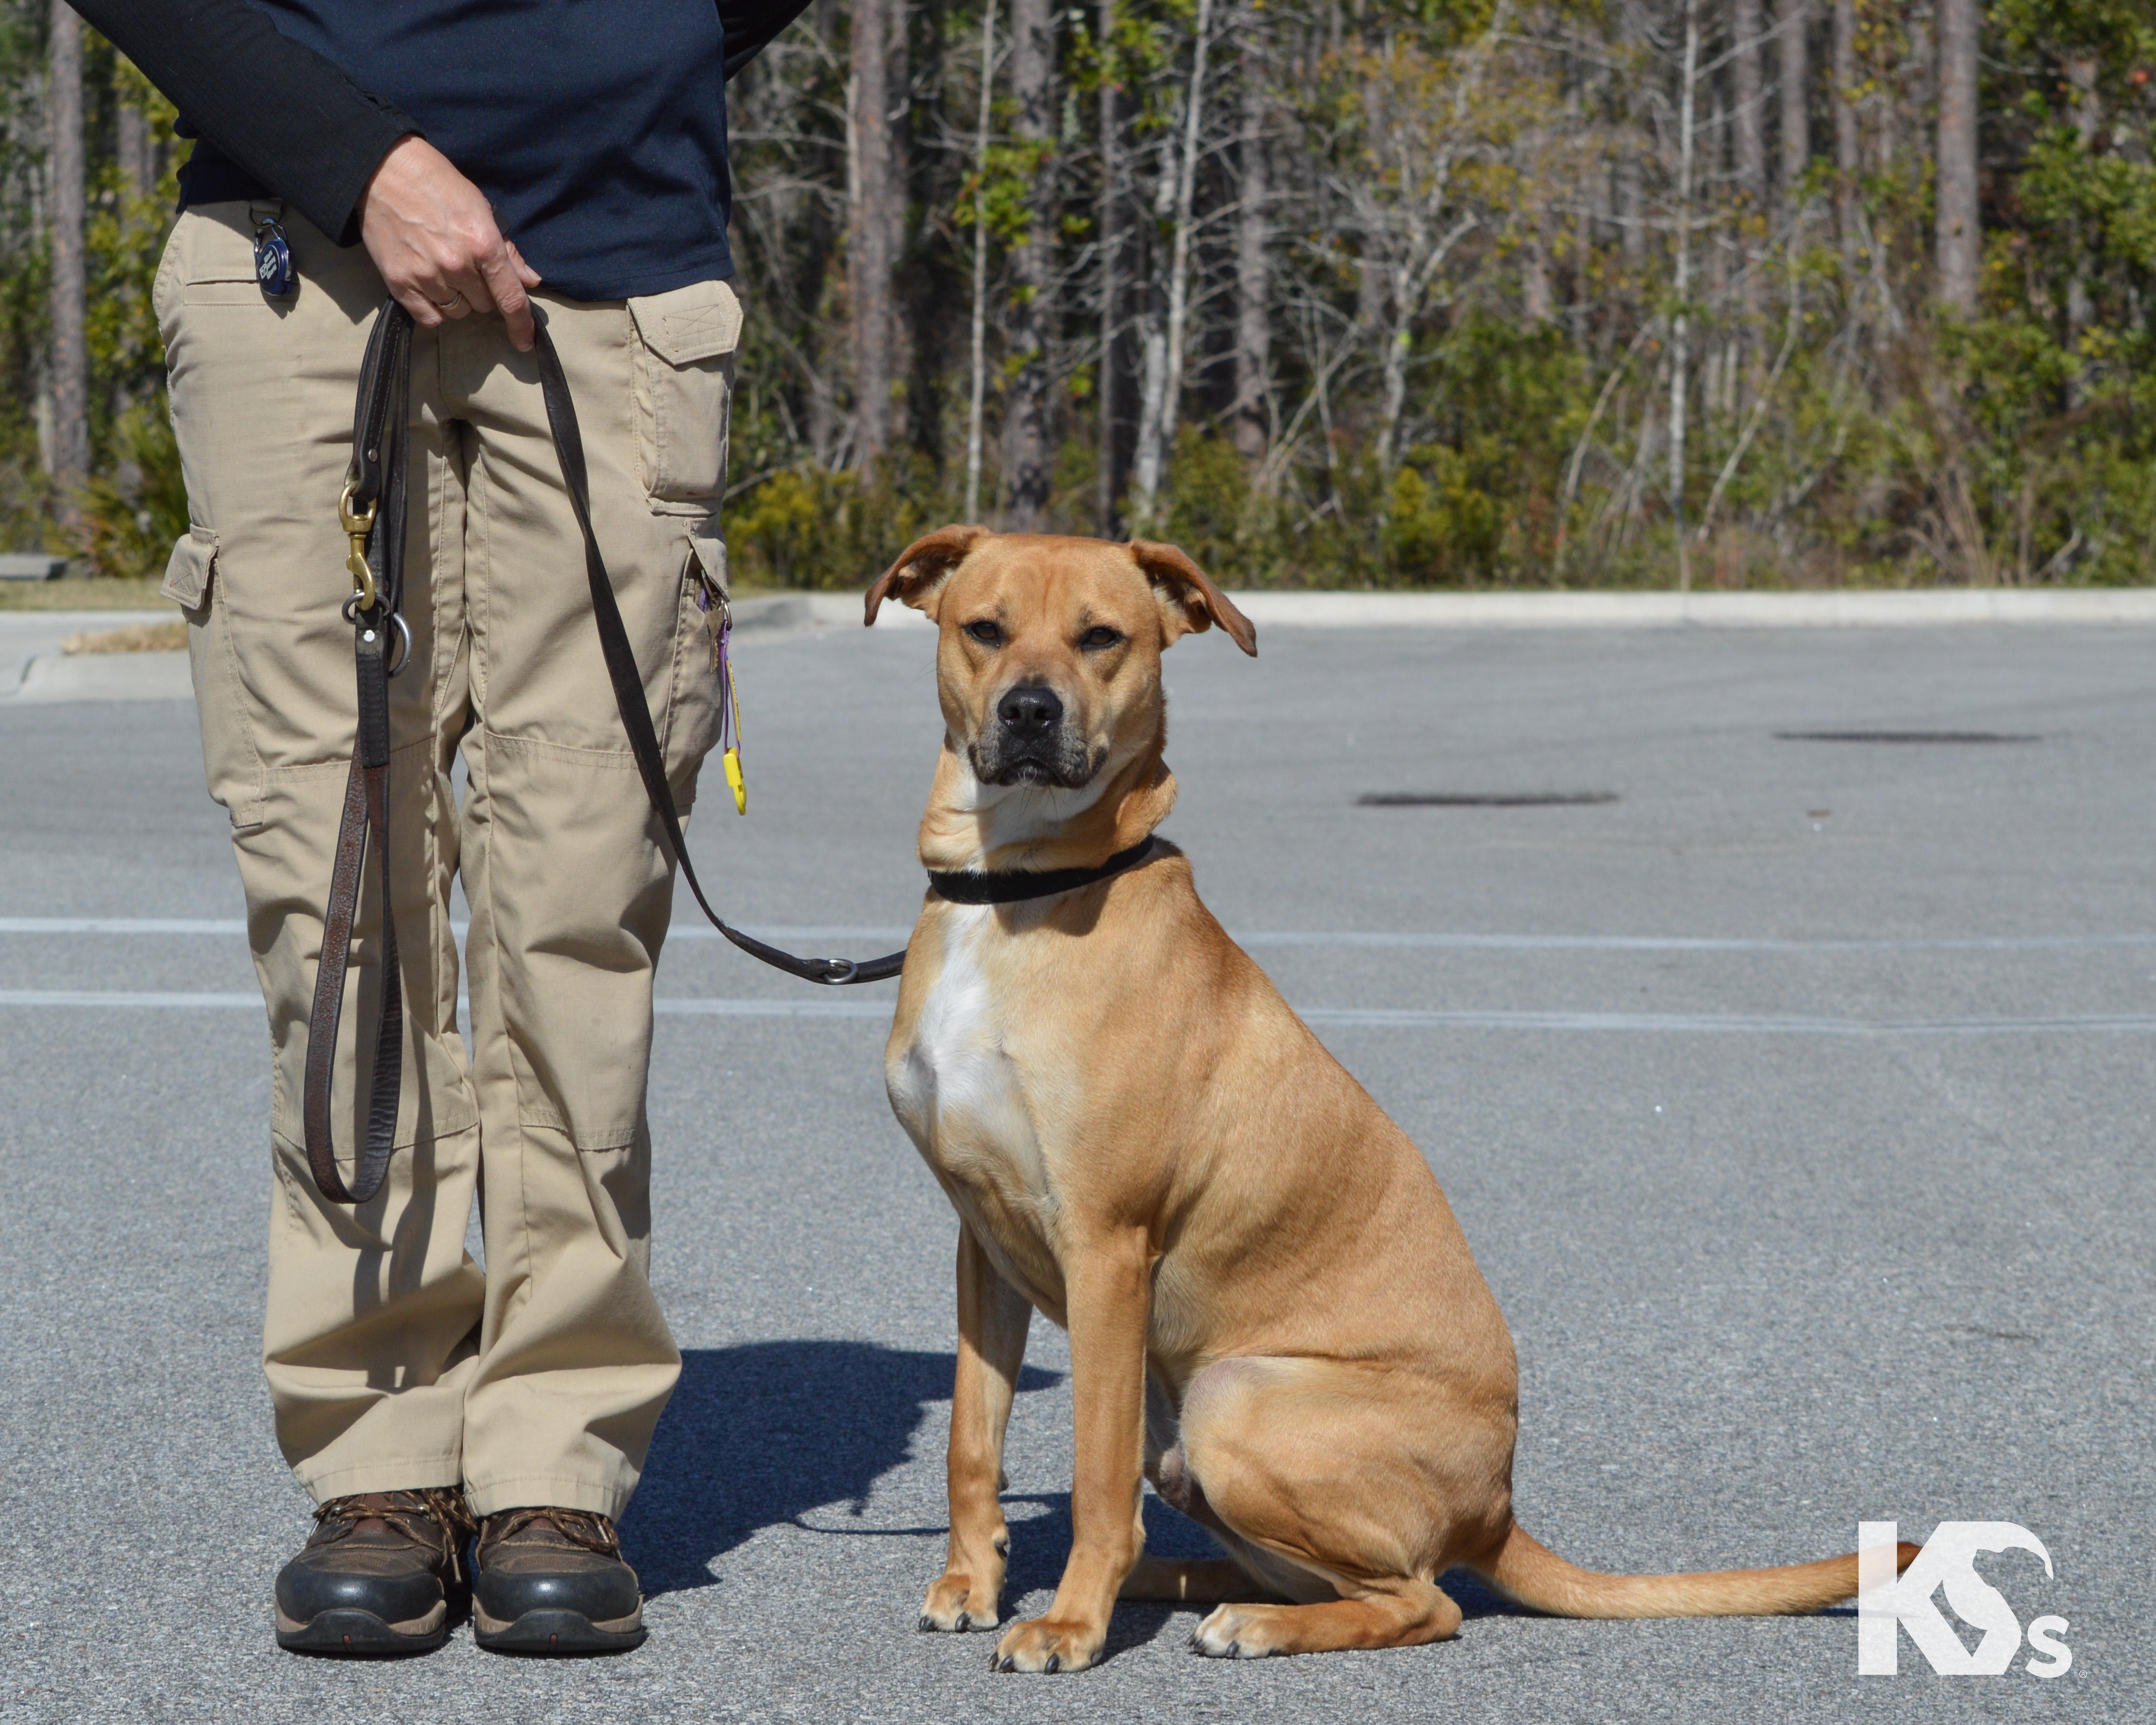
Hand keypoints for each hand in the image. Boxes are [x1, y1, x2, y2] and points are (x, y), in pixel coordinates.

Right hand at [357, 136, 541, 349]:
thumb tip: (530, 281)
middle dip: (482, 292)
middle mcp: (457, 265)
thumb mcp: (480, 208)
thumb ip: (506, 250)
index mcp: (483, 245)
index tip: (525, 342)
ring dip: (458, 299)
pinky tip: (430, 286)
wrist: (382, 171)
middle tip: (466, 266)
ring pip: (458, 312)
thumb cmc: (436, 184)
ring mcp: (427, 276)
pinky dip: (434, 309)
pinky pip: (429, 318)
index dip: (521, 324)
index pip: (510, 298)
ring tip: (444, 269)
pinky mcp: (399, 283)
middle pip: (484, 305)